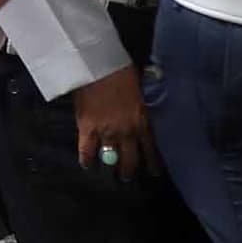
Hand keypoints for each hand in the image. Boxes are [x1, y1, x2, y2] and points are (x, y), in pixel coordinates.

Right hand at [70, 64, 152, 179]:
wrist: (99, 66)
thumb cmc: (122, 72)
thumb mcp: (140, 91)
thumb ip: (141, 106)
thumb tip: (144, 112)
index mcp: (143, 121)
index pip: (150, 149)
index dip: (152, 164)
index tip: (154, 173)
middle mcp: (127, 132)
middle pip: (131, 160)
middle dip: (129, 171)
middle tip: (127, 176)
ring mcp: (107, 133)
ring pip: (111, 160)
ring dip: (111, 168)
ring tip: (110, 175)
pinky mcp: (88, 130)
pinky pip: (87, 152)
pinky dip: (87, 160)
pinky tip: (88, 166)